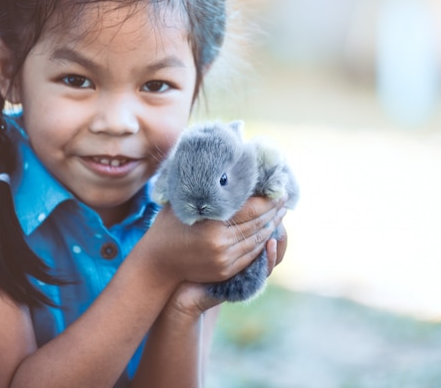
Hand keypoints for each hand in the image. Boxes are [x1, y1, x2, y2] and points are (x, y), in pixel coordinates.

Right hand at [144, 196, 285, 285]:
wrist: (156, 264)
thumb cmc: (168, 226)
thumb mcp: (184, 202)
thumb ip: (205, 189)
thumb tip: (227, 170)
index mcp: (213, 224)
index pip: (252, 209)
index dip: (269, 199)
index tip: (278, 188)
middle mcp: (222, 243)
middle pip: (259, 224)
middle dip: (274, 210)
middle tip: (284, 196)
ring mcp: (225, 260)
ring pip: (258, 240)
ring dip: (272, 225)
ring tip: (280, 212)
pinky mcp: (226, 271)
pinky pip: (252, 254)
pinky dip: (263, 241)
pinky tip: (268, 230)